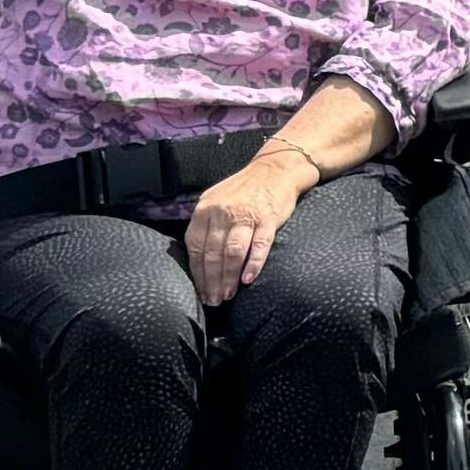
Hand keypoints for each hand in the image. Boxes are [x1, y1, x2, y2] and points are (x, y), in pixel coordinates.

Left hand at [182, 146, 306, 309]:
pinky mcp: (268, 218)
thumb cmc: (243, 189)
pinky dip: (253, 264)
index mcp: (205, 210)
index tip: (200, 291)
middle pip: (213, 254)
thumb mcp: (214, 199)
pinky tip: (248, 280)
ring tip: (227, 295)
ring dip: (228, 278)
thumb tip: (194, 256)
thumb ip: (203, 224)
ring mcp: (246, 215)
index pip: (195, 248)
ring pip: (233, 252)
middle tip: (213, 300)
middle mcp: (222, 212)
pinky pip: (259, 245)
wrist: (275, 169)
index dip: (198, 273)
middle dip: (212, 281)